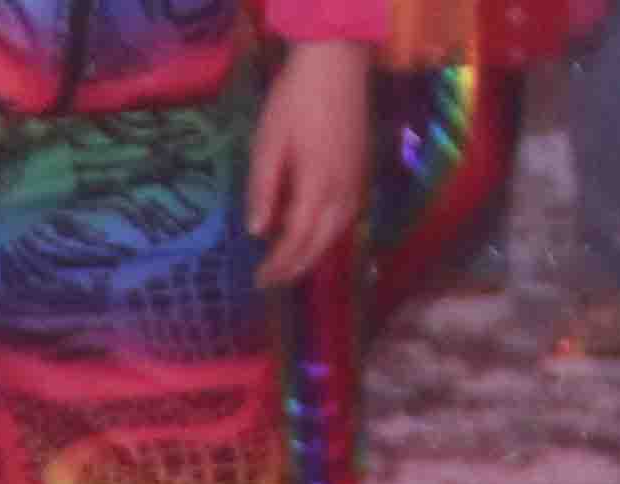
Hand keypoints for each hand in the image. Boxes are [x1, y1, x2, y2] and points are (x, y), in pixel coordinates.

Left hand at [249, 42, 375, 286]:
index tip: (260, 281)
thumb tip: (257, 232)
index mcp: (316, 186)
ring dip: (314, 254)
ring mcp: (356, 180)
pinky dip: (329, 234)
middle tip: (272, 283)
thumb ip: (263, 189)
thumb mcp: (267, 144)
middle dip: (296, 267)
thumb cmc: (294, 101)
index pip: (296, 240)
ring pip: (337, 232)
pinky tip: (315, 236)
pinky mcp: (361, 169)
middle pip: (320, 243)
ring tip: (291, 266)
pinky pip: (348, 216)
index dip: (279, 265)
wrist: (336, 65)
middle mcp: (342, 191)